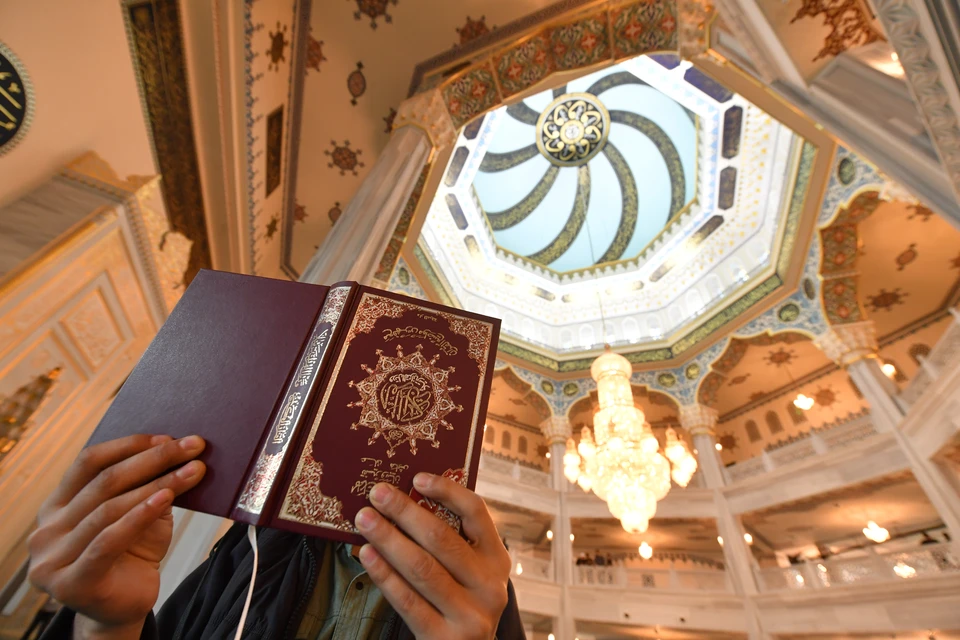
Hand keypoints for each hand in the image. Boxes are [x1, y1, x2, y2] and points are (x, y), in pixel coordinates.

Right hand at [27, 434, 206, 638]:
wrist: (125, 609)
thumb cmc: (132, 555)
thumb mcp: (140, 514)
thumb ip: (147, 486)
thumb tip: (178, 449)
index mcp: (56, 506)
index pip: (88, 462)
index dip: (129, 445)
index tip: (169, 436)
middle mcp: (46, 530)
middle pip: (104, 482)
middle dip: (154, 460)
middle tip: (193, 446)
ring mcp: (52, 559)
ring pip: (109, 508)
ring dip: (158, 484)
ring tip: (193, 470)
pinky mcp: (71, 583)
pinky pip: (108, 540)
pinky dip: (140, 515)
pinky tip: (166, 499)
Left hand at [354, 474, 510, 639]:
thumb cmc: (460, 603)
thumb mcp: (470, 572)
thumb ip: (451, 542)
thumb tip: (407, 498)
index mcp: (496, 559)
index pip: (476, 513)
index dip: (447, 491)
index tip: (417, 478)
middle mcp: (489, 585)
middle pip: (442, 538)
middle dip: (405, 512)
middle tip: (377, 493)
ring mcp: (470, 614)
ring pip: (422, 567)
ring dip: (389, 538)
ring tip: (364, 519)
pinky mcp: (445, 638)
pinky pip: (408, 600)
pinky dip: (384, 575)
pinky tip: (367, 555)